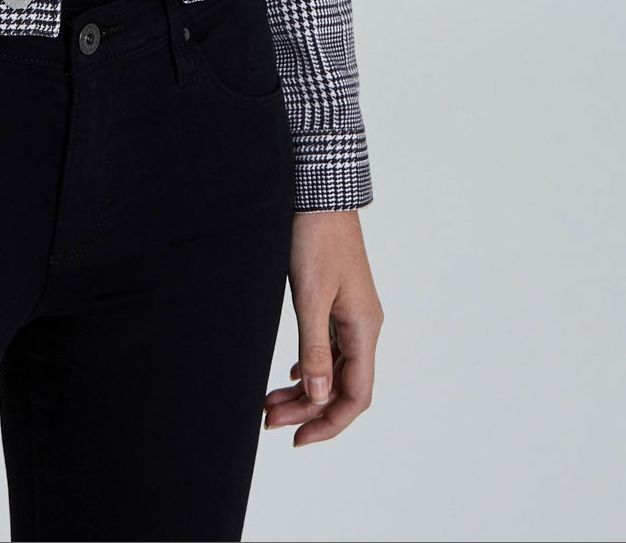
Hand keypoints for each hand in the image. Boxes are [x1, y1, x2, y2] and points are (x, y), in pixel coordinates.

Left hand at [264, 208, 383, 446]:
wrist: (319, 190)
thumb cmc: (315, 237)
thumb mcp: (309, 295)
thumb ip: (313, 347)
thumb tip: (318, 396)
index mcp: (363, 328)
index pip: (356, 396)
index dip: (328, 424)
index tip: (295, 439)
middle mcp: (363, 325)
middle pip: (343, 386)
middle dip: (307, 409)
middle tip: (267, 419)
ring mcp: (351, 312)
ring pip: (333, 366)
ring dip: (304, 388)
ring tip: (269, 402)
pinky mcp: (337, 299)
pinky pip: (328, 345)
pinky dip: (309, 365)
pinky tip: (289, 373)